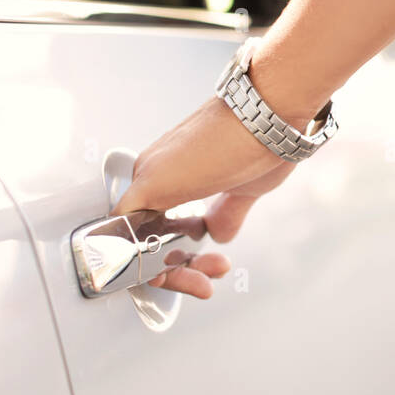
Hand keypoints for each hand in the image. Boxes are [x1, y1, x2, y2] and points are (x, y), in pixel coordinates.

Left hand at [112, 96, 298, 298]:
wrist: (270, 112)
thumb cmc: (263, 136)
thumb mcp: (246, 188)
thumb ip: (227, 210)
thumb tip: (219, 232)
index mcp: (177, 170)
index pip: (163, 220)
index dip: (182, 250)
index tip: (205, 265)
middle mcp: (156, 170)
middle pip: (149, 233)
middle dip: (179, 268)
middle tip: (206, 279)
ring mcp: (149, 177)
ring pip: (140, 237)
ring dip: (170, 271)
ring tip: (203, 281)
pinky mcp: (149, 185)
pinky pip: (125, 231)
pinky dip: (137, 258)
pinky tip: (159, 274)